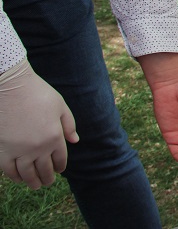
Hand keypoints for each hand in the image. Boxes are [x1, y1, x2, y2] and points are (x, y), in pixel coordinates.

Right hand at [0, 60, 78, 188]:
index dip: (60, 167)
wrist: (12, 87)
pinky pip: (9, 170)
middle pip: (44, 170)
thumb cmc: (38, 94)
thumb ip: (68, 125)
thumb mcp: (60, 107)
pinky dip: (14, 177)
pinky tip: (18, 178)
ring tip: (35, 185)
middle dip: (47, 178)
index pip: (60, 159)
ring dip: (32, 182)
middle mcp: (38, 147)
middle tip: (47, 182)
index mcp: (55, 137)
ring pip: (27, 174)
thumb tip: (75, 141)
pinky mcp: (3, 150)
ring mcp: (20, 150)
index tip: (59, 170)